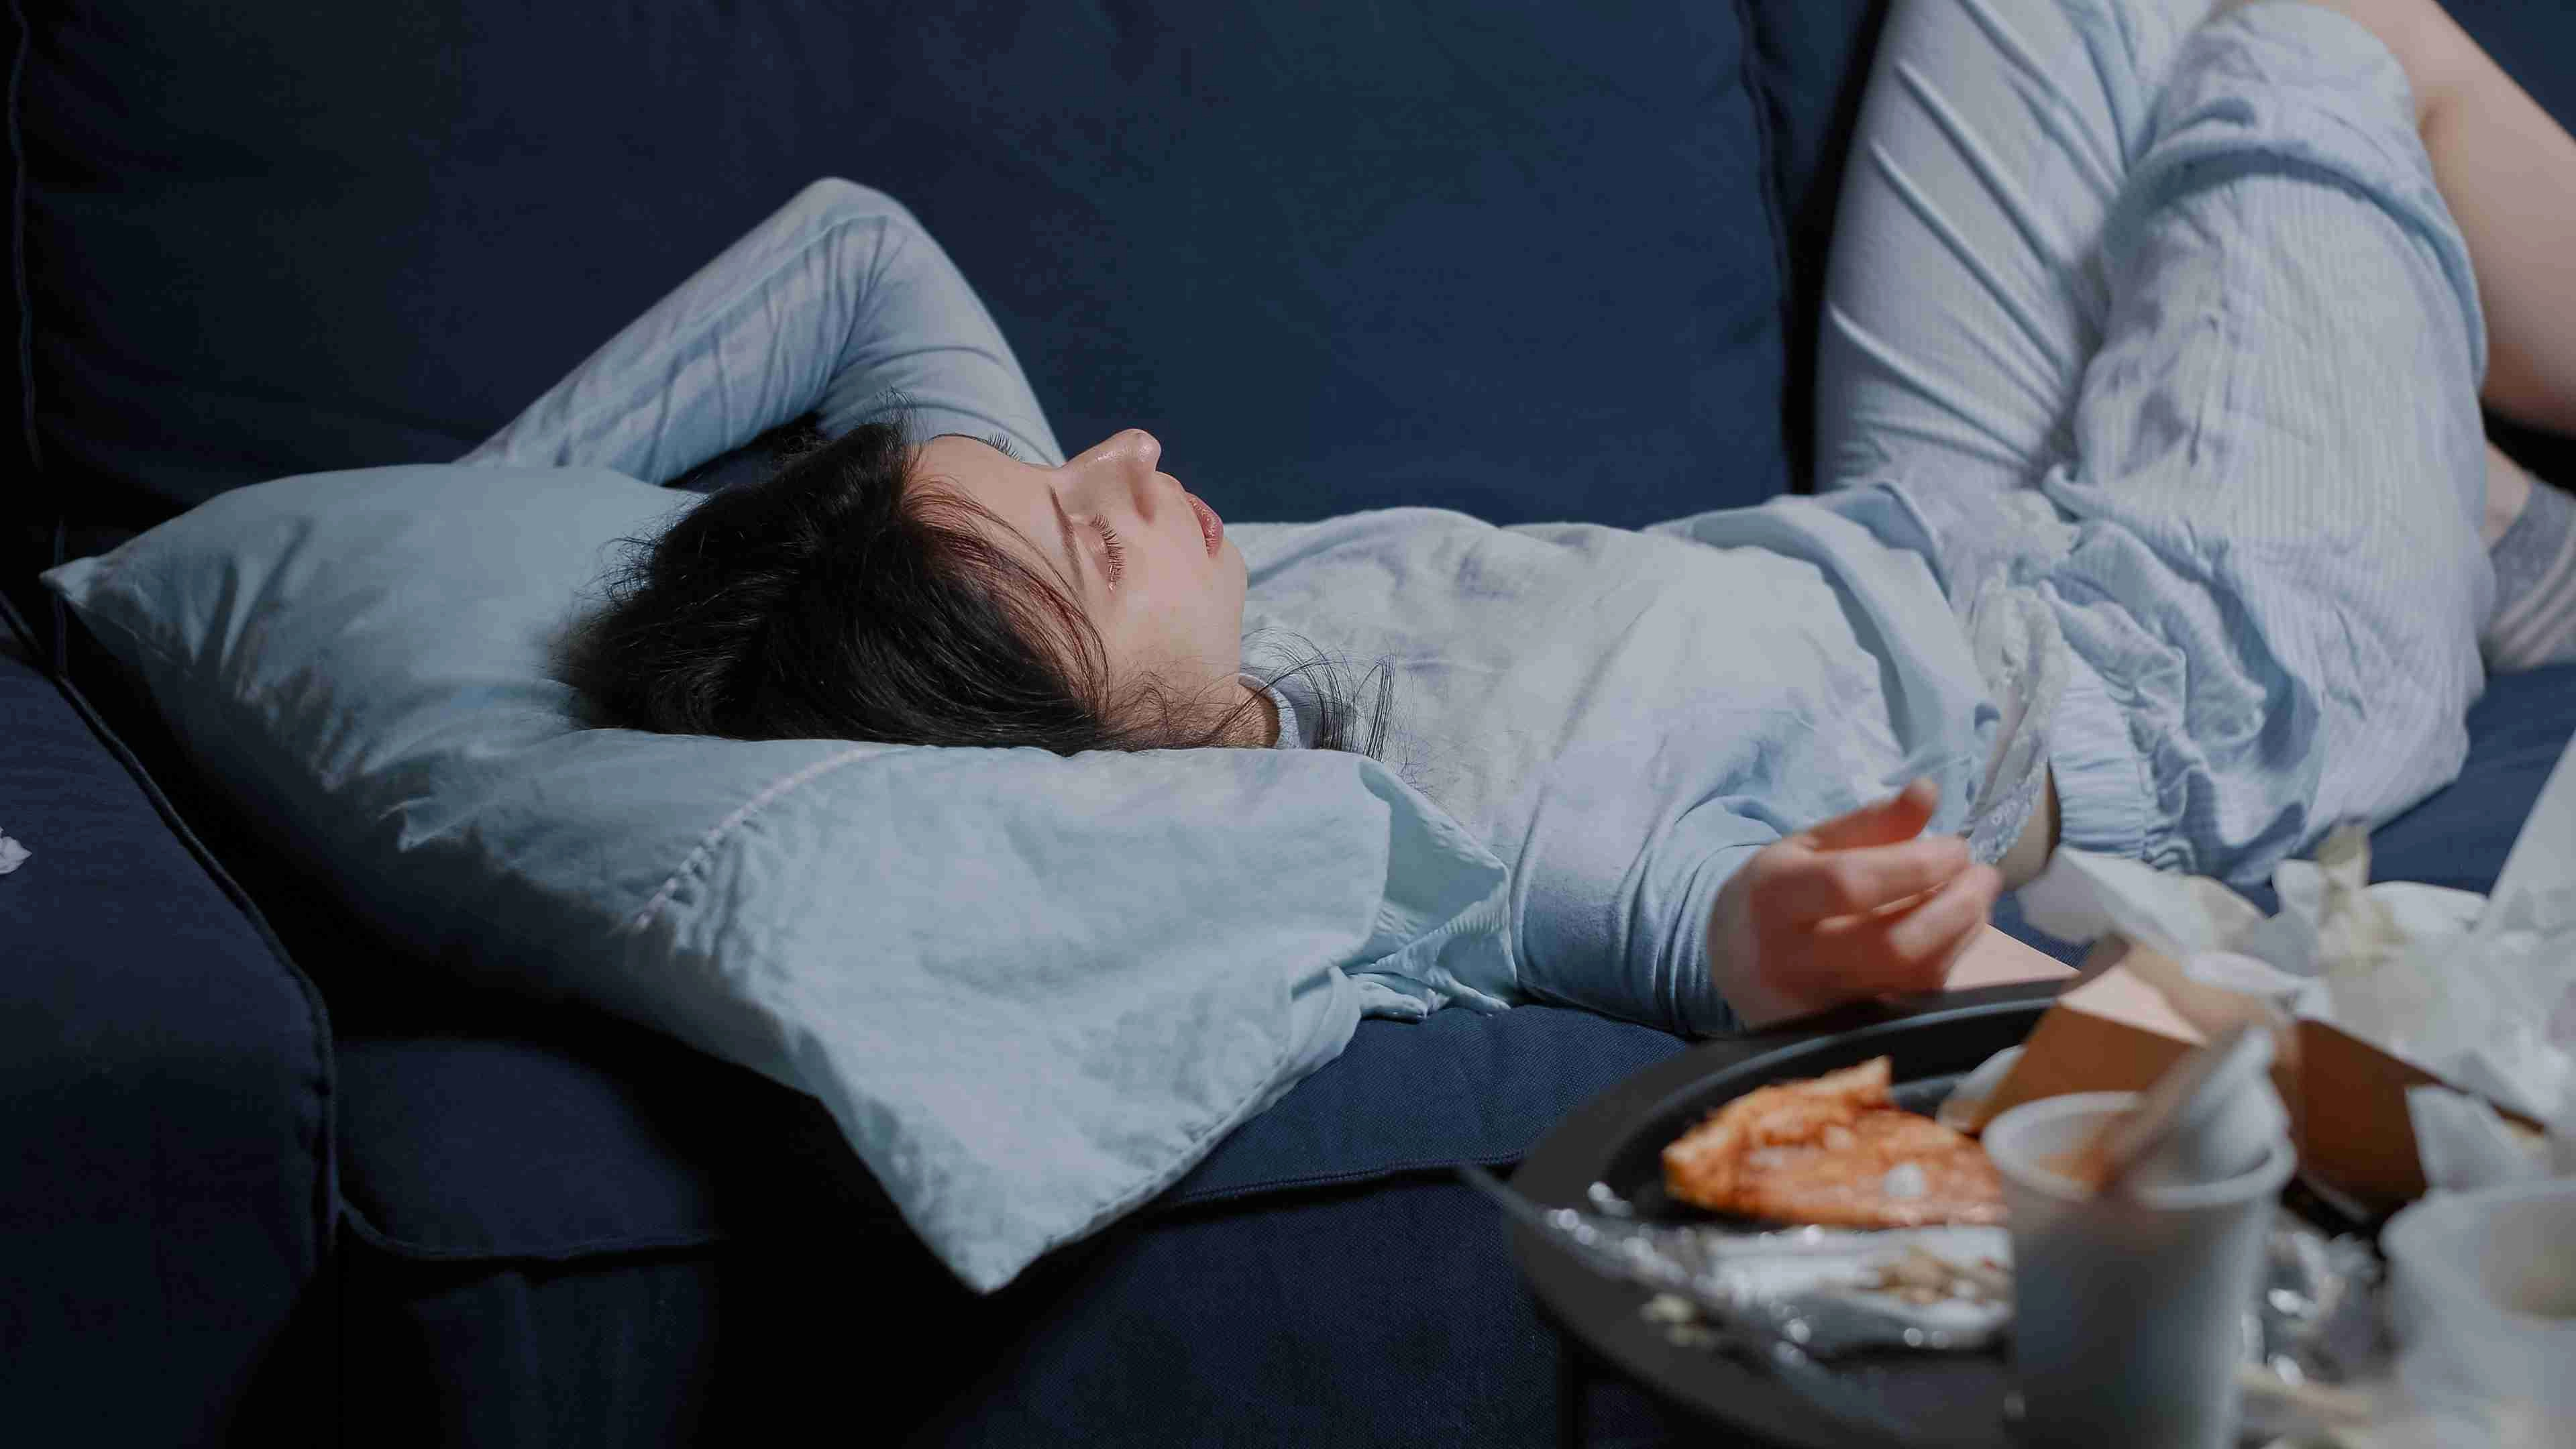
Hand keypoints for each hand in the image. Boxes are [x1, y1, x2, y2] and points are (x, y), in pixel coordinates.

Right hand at [1705, 779, 2002, 1029]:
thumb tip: (1928, 791)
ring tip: (1976, 896)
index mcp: (1775, 896)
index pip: (1852, 884)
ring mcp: (1821, 1002)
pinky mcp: (1848, 1027)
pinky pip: (1916, 997)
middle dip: (1957, 906)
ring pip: (1913, 976)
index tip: (1956, 846)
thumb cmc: (1780, 892)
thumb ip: (1870, 822)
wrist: (1734, 959)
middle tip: (1983, 874)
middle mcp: (1793, 957)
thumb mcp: (1808, 845)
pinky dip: (1948, 958)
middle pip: (1894, 944)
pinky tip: (1953, 930)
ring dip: (1963, 932)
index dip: (1918, 865)